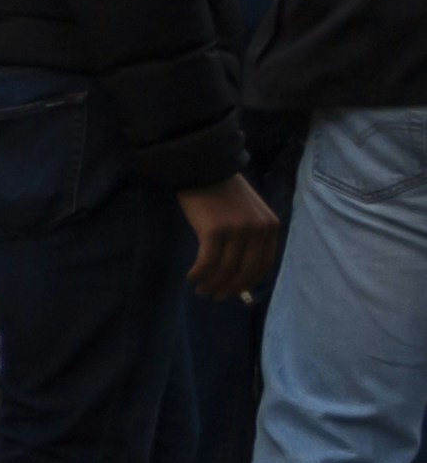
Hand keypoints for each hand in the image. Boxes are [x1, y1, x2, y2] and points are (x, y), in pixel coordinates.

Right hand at [184, 176, 280, 298]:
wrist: (203, 167)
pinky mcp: (214, 231)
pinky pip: (207, 262)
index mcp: (270, 226)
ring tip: (201, 289)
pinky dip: (199, 273)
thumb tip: (237, 270)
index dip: (248, 281)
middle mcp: (257, 230)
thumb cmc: (222, 189)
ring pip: (225, 269)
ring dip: (212, 283)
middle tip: (216, 296)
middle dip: (230, 288)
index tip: (234, 290)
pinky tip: (192, 277)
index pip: (263, 264)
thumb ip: (248, 236)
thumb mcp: (246, 212)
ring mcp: (237, 231)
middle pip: (245, 270)